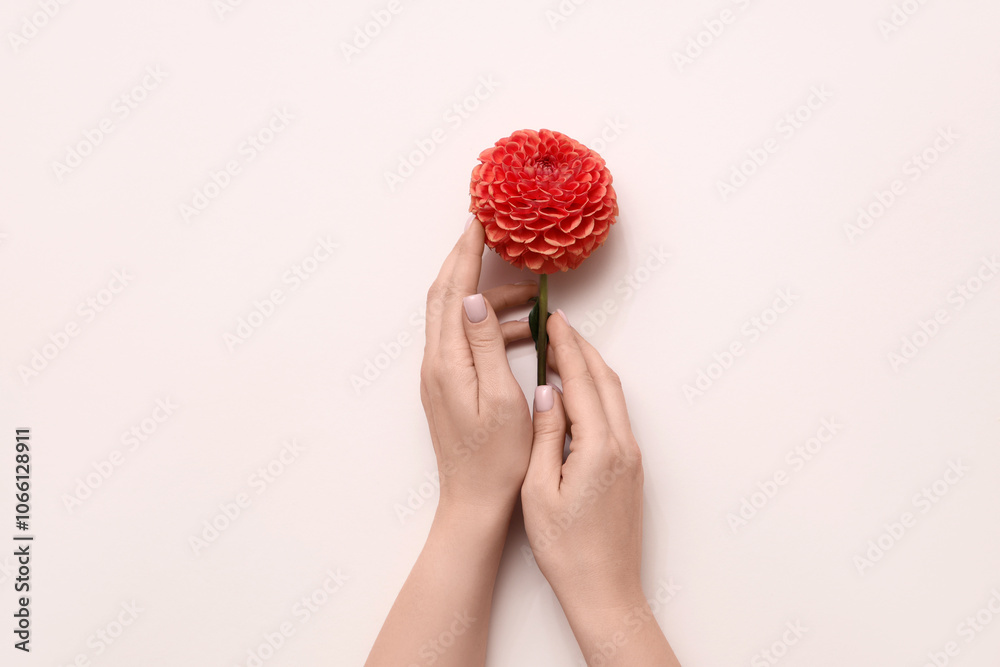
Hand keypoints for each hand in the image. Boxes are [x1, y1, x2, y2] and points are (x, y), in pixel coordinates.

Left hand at [366, 217, 540, 666]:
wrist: (473, 502)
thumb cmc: (496, 459)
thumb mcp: (500, 399)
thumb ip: (486, 346)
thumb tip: (472, 298)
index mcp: (446, 363)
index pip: (450, 291)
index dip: (465, 251)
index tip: (479, 219)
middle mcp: (435, 363)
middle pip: (445, 295)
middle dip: (466, 258)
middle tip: (491, 231)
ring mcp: (439, 374)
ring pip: (457, 316)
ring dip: (487, 297)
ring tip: (530, 294)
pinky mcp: (449, 385)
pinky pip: (465, 339)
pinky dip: (490, 325)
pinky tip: (522, 333)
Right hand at [521, 310, 644, 608]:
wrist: (605, 590)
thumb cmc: (566, 549)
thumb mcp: (539, 490)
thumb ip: (545, 435)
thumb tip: (547, 392)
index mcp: (598, 447)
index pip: (580, 381)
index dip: (565, 346)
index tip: (551, 319)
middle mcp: (623, 446)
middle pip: (604, 381)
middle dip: (581, 348)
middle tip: (557, 324)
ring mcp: (632, 457)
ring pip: (613, 397)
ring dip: (591, 368)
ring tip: (565, 350)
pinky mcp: (631, 468)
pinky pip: (616, 415)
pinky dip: (597, 393)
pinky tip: (579, 394)